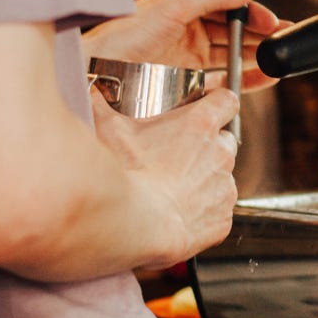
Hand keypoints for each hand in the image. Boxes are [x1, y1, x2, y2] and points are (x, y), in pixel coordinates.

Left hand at [83, 0, 291, 91]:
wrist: (96, 75)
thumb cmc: (121, 38)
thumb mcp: (173, 7)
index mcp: (183, 7)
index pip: (228, 7)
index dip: (252, 14)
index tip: (272, 22)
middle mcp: (187, 32)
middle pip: (234, 33)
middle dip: (261, 36)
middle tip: (284, 41)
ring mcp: (188, 60)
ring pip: (232, 57)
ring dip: (257, 58)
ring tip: (278, 60)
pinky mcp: (187, 85)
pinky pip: (224, 82)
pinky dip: (246, 81)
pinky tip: (263, 79)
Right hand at [91, 86, 240, 266]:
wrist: (134, 225)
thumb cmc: (125, 175)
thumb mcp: (108, 129)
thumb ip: (102, 105)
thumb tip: (90, 92)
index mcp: (201, 124)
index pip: (226, 101)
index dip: (217, 103)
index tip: (207, 108)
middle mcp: (220, 153)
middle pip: (223, 141)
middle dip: (206, 146)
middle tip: (177, 155)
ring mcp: (224, 187)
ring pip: (221, 178)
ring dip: (204, 180)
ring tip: (172, 189)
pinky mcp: (222, 219)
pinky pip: (218, 212)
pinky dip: (203, 213)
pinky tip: (177, 215)